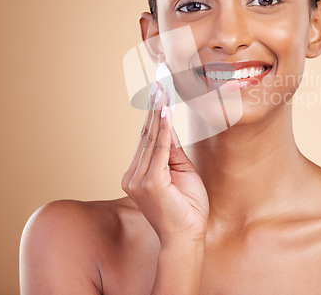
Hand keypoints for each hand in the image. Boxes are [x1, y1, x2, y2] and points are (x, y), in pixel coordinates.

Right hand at [121, 82, 208, 244]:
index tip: (158, 91)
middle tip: (160, 81)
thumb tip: (170, 125)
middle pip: (147, 134)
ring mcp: (139, 179)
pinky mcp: (150, 182)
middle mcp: (133, 175)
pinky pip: (160, 149)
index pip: (148, 138)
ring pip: (152, 138)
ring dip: (158, 111)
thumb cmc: (186, 208)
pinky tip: (165, 110)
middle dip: (155, 106)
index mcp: (138, 174)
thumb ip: (173, 151)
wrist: (187, 238)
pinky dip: (164, 128)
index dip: (154, 114)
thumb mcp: (181, 172)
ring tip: (162, 89)